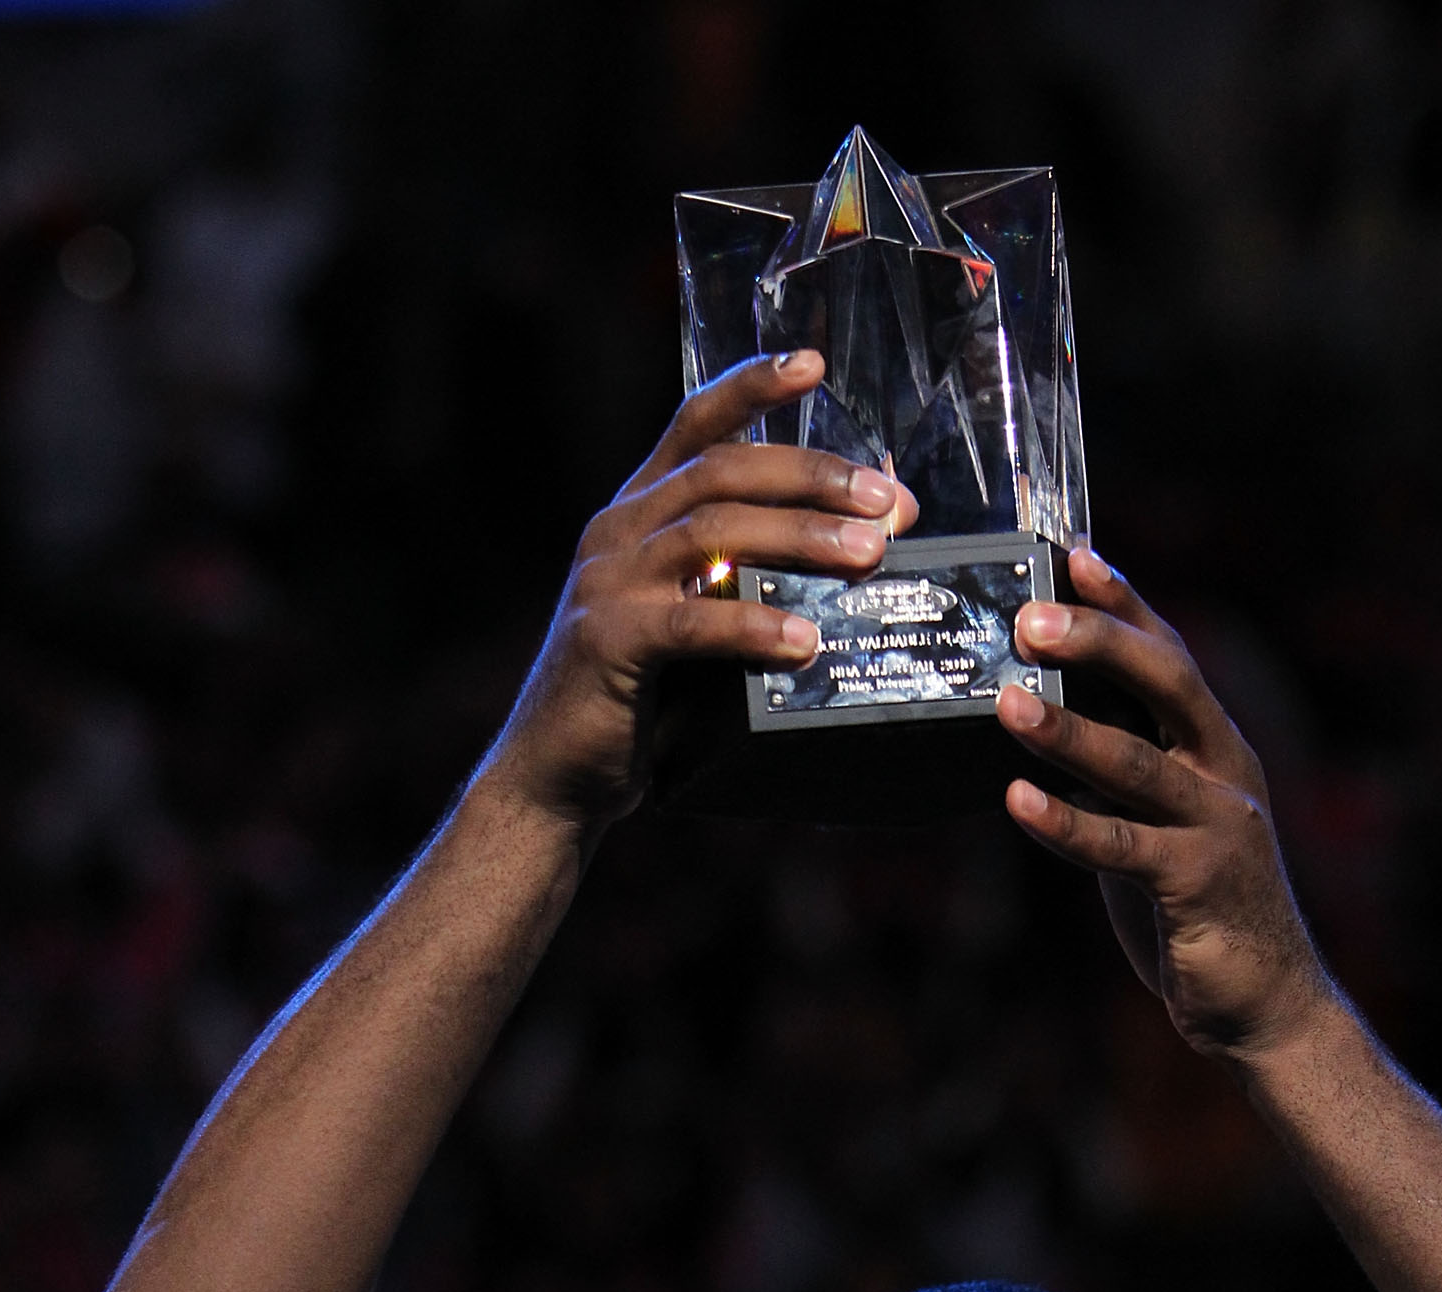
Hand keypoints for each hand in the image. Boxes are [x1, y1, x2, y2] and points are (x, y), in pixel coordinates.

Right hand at [482, 351, 915, 829]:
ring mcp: (608, 583)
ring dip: (800, 537)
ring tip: (868, 556)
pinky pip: (691, 621)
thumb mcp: (688, 624)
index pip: (695, 425)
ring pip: (714, 530)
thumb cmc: (637, 704)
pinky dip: (753, 626)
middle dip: (813, 477)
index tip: (812, 366)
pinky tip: (804, 639)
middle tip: (888, 501)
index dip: (752, 387)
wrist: (553, 776)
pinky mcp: (608, 642)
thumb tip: (840, 565)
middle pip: (723, 472)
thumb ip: (738, 585)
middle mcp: (617, 532)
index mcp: (637, 515)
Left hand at [998, 551, 1331, 1057]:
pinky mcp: (1197, 884)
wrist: (1265, 1004)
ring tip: (1006, 703)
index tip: (1070, 551)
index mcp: (1214, 744)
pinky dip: (1067, 824)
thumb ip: (1118, 771)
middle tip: (1029, 618)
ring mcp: (1216, 825)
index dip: (1123, 600)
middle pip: (1165, 681)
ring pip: (1136, 762)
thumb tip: (1038, 716)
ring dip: (1068, 730)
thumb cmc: (1197, 907)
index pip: (1168, 652)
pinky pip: (1122, 845)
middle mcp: (1224, 770)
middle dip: (1097, 640)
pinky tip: (1018, 803)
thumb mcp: (1161, 822)